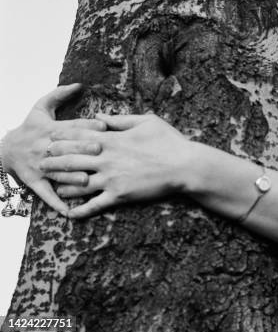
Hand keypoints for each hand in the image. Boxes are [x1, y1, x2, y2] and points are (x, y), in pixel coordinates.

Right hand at [1, 84, 105, 215]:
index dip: (86, 127)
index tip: (104, 127)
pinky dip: (55, 202)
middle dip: (82, 150)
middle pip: (66, 149)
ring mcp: (39, 166)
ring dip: (69, 177)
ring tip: (86, 181)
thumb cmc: (31, 127)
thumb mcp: (41, 107)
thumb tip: (79, 83)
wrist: (4, 149)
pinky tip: (68, 211)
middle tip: (100, 151)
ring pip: (56, 172)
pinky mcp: (33, 181)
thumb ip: (59, 94)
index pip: (71, 127)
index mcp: (51, 129)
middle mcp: (45, 148)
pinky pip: (44, 193)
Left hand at [40, 113, 192, 218]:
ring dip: (61, 185)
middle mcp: (107, 159)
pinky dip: (80, 211)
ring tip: (51, 186)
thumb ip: (120, 119)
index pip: (79, 137)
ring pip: (77, 184)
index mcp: (113, 140)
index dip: (62, 138)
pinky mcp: (119, 196)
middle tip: (40, 162)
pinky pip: (94, 205)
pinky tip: (70, 214)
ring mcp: (111, 179)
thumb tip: (100, 117)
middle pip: (71, 160)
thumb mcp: (147, 120)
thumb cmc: (169, 141)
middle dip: (53, 161)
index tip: (50, 139)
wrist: (184, 165)